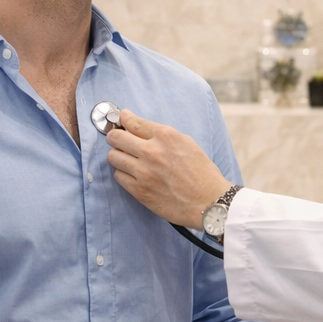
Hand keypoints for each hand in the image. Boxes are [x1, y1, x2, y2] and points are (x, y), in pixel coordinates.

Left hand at [106, 110, 230, 227]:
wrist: (209, 202)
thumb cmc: (202, 173)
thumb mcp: (186, 143)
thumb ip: (162, 135)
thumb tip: (140, 128)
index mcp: (166, 136)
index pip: (132, 122)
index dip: (124, 119)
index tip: (122, 120)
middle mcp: (152, 151)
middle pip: (116, 137)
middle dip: (115, 137)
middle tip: (118, 140)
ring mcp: (144, 172)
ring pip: (113, 157)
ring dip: (119, 157)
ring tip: (128, 160)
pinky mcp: (140, 190)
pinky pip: (118, 176)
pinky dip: (124, 174)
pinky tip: (134, 175)